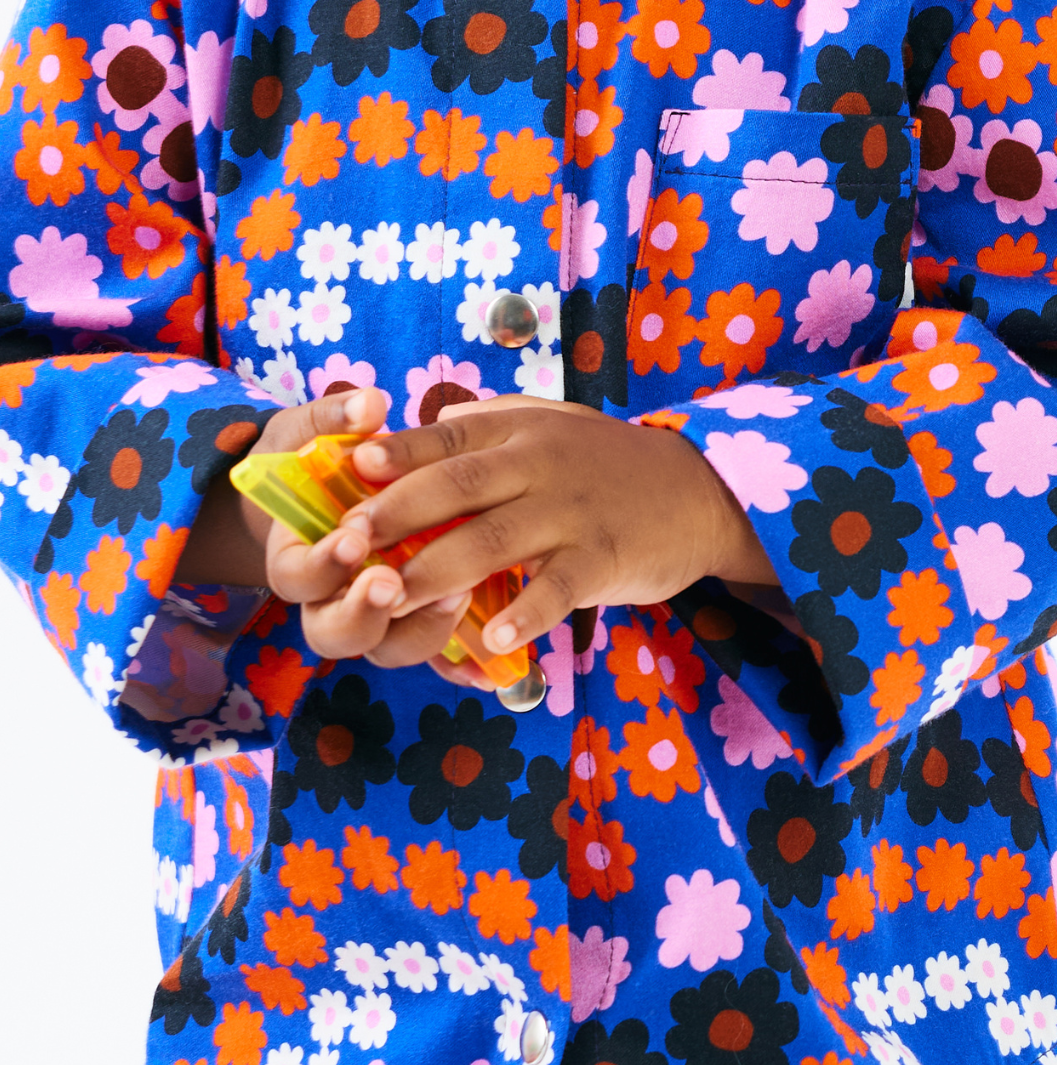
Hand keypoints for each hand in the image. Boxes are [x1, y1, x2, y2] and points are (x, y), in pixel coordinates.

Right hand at [174, 387, 476, 680]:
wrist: (346, 492)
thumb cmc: (323, 459)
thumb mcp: (317, 432)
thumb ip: (337, 419)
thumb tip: (368, 404)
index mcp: (298, 554)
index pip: (297, 577)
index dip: (322, 565)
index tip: (353, 540)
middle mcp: (332, 597)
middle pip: (334, 634)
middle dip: (363, 613)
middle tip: (393, 583)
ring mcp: (379, 616)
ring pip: (391, 648)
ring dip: (421, 630)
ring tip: (458, 594)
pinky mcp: (420, 622)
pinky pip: (438, 659)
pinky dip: (464, 664)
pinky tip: (493, 661)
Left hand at [319, 394, 778, 671]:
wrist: (698, 491)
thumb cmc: (607, 463)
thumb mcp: (549, 423)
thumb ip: (487, 427)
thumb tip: (422, 426)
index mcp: (516, 431)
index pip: (445, 438)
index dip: (396, 454)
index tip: (351, 469)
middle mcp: (538, 465)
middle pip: (456, 487)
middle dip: (397, 515)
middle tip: (348, 544)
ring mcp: (569, 513)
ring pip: (493, 540)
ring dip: (438, 570)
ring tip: (393, 597)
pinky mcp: (600, 558)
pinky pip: (554, 590)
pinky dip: (522, 614)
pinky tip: (489, 640)